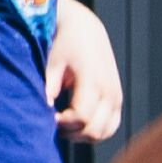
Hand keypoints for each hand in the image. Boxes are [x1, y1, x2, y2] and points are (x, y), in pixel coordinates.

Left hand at [46, 0, 123, 145]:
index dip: (62, 123)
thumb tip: (44, 111)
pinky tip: (76, 123)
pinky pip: (110, 127)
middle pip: (94, 130)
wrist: (84, 28)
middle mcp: (110, 91)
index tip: (49, 116)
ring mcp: (116, 97)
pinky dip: (94, 130)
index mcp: (94, 80)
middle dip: (71, 131)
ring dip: (83, 134)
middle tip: (54, 121)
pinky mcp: (117, 99)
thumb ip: (49, 87)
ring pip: (104, 132)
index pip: (81, 117)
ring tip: (64, 123)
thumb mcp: (52, 62)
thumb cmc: (65, 43)